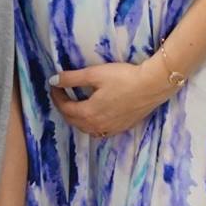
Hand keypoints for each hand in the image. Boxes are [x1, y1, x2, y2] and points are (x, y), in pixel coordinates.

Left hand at [50, 60, 175, 138]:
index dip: (57, 96)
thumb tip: (53, 81)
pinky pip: (99, 131)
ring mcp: (110, 129)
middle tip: (62, 94)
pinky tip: (94, 117)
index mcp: (88, 113)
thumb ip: (72, 78)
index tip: (54, 85)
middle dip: (64, 108)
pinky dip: (91, 125)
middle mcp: (97, 126)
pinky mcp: (121, 128)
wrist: (152, 85)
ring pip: (86, 128)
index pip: (65, 108)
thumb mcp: (95, 74)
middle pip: (73, 120)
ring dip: (77, 118)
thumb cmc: (123, 78)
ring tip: (75, 105)